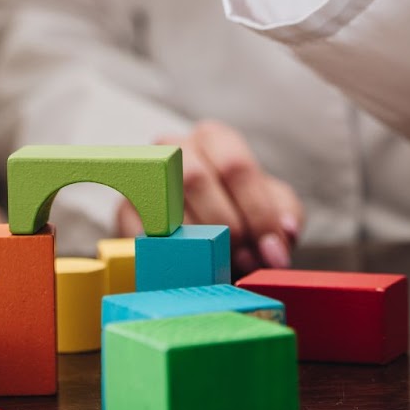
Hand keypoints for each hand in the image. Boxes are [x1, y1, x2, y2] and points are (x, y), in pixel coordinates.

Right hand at [114, 121, 302, 273]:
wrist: (198, 227)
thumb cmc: (240, 209)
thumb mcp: (271, 205)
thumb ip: (284, 215)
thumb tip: (284, 233)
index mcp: (215, 138)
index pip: (236, 167)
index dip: (257, 213)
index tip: (272, 251)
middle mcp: (174, 146)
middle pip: (196, 180)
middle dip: (227, 228)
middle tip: (247, 262)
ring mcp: (143, 175)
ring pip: (165, 204)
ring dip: (198, 244)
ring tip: (224, 269)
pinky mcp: (125, 209)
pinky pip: (141, 232)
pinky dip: (169, 256)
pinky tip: (191, 271)